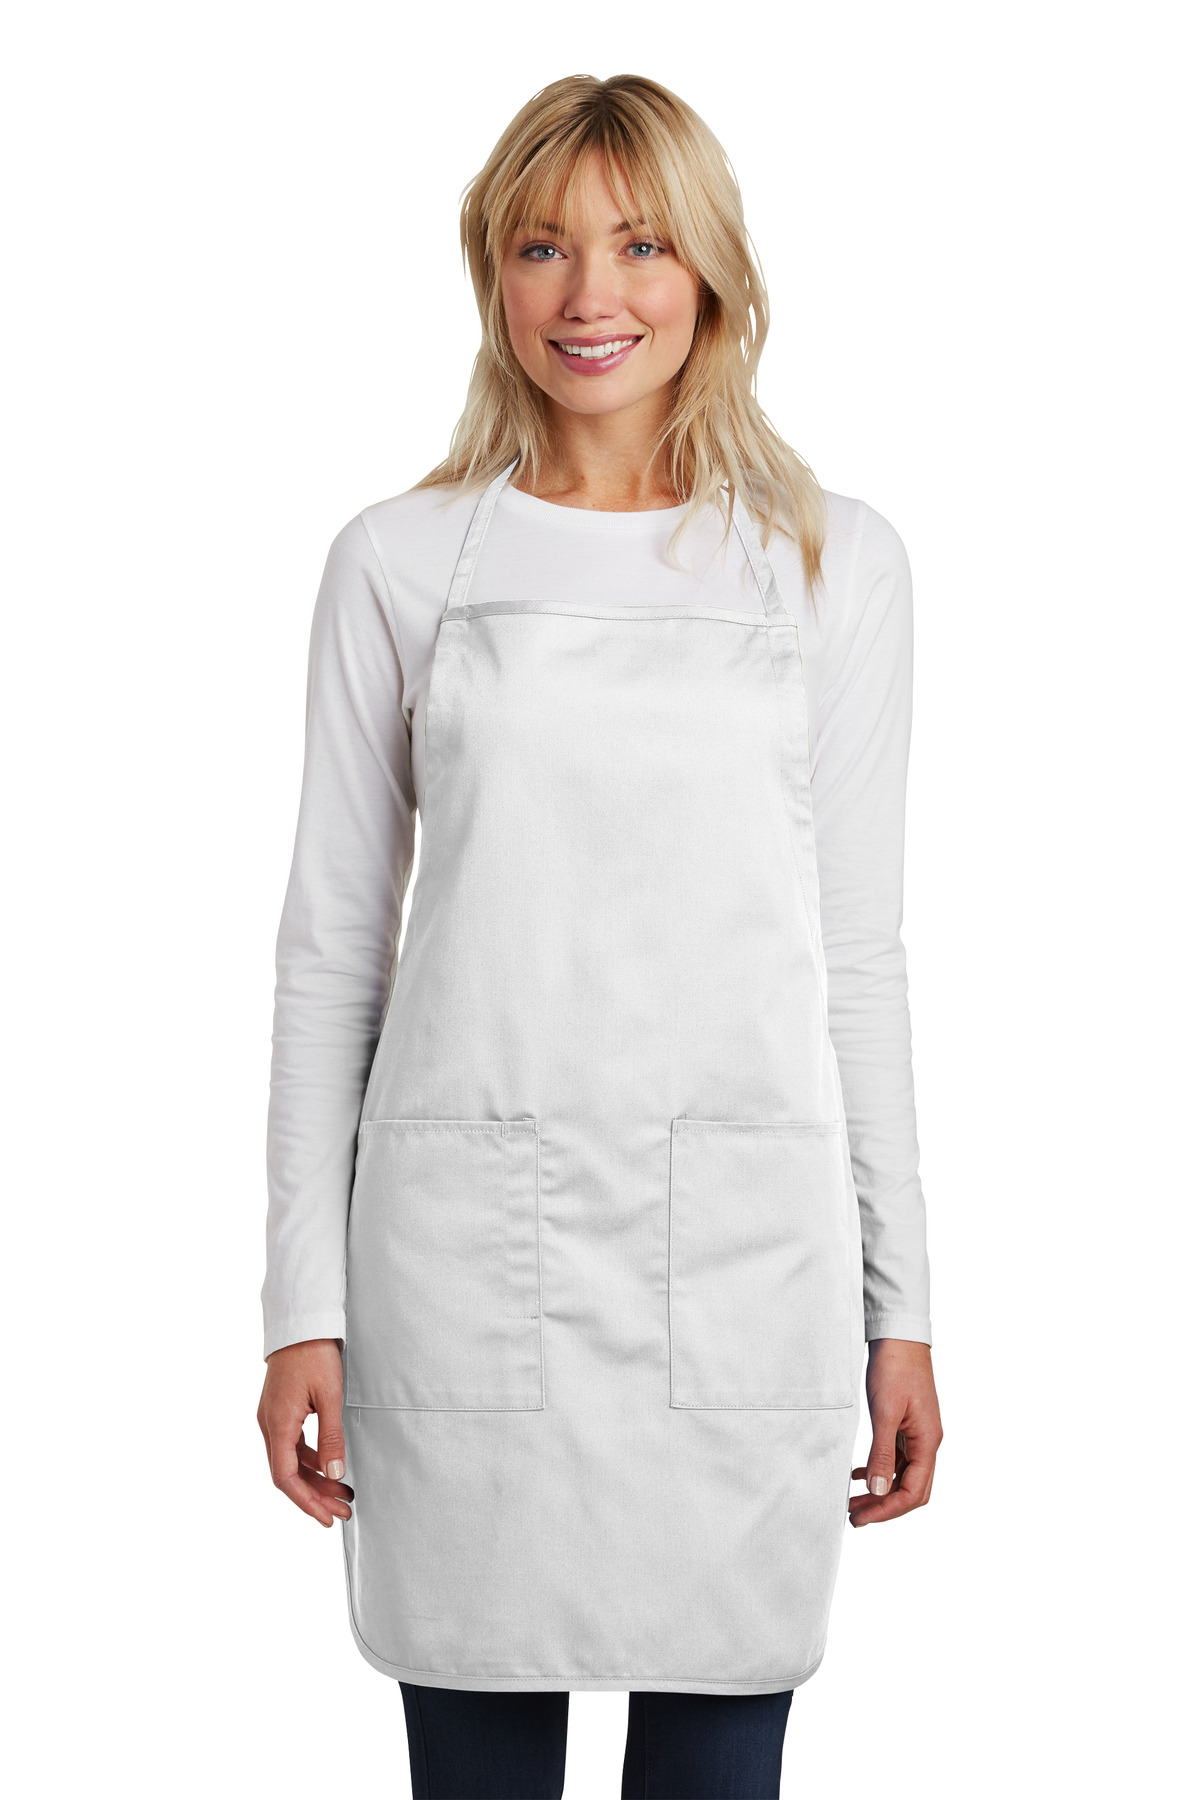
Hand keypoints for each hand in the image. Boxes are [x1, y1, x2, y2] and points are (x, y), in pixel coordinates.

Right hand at [257, 1338, 354, 1527]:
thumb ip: (332, 1437)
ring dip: (314, 1479)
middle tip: (341, 1511)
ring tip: (341, 1493)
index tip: (325, 1517)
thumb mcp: (330, 1396)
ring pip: (290, 1461)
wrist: (300, 1323)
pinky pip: (292, 1445)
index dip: (305, 1502)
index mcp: (278, 1424)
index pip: (285, 1477)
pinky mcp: (279, 1411)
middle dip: (314, 1496)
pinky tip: (328, 1467)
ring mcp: (272, 1418)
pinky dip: (310, 1460)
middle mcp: (269, 1424)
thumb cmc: (313, 1353)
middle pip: (288, 1473)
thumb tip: (335, 1473)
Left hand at [849, 1338, 941, 1527]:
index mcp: (928, 1441)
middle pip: (912, 1489)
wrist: (899, 1336)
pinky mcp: (907, 1424)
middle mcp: (927, 1441)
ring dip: (880, 1491)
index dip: (887, 1510)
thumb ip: (883, 1453)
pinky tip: (858, 1474)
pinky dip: (880, 1470)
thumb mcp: (884, 1412)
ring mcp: (919, 1434)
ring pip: (903, 1475)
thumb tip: (880, 1492)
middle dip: (884, 1507)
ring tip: (853, 1502)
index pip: (913, 1491)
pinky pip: (898, 1458)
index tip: (862, 1518)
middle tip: (854, 1517)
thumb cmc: (895, 1368)